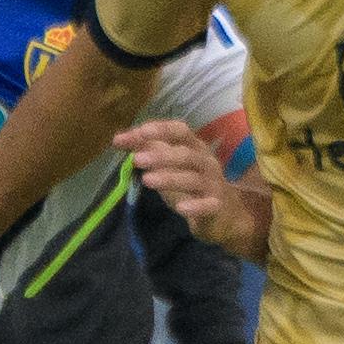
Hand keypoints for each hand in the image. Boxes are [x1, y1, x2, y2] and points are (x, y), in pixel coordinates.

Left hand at [123, 120, 267, 257]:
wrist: (225, 214)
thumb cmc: (192, 183)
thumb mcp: (170, 164)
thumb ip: (147, 150)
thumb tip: (118, 139)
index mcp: (195, 147)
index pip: (181, 131)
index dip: (162, 130)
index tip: (141, 131)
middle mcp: (206, 162)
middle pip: (187, 155)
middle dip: (162, 156)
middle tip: (137, 159)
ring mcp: (213, 184)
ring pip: (193, 179)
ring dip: (171, 178)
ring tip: (147, 180)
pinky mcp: (217, 207)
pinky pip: (208, 205)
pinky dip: (195, 206)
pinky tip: (180, 208)